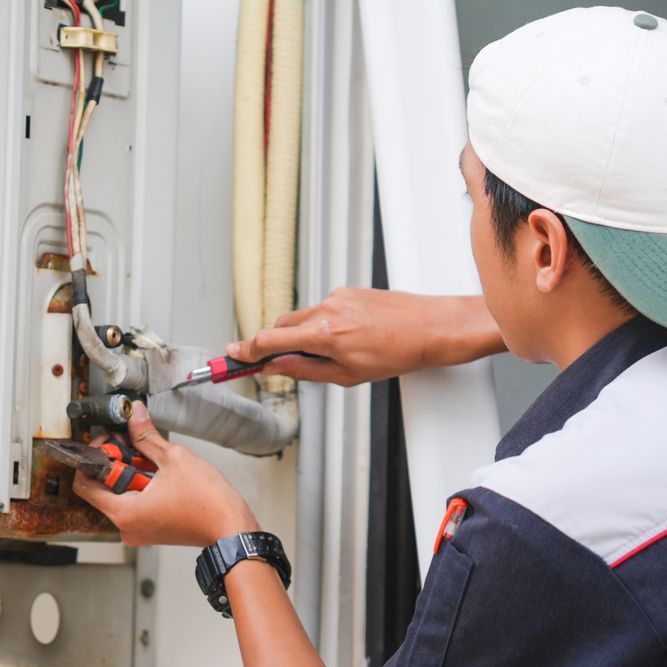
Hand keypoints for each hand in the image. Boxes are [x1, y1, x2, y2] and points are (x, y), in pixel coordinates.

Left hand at [73, 405, 258, 547]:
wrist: (232, 529)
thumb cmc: (208, 503)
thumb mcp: (174, 458)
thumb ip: (146, 437)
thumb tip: (134, 416)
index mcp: (124, 513)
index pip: (84, 485)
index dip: (94, 459)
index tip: (109, 443)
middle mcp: (126, 527)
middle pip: (103, 489)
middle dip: (116, 463)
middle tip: (133, 445)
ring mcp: (139, 531)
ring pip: (120, 496)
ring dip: (131, 474)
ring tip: (152, 459)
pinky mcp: (151, 530)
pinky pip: (135, 505)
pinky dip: (141, 488)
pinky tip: (159, 475)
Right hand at [227, 289, 502, 385]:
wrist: (431, 329)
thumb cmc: (398, 354)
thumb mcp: (347, 375)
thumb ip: (305, 370)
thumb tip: (276, 368)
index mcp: (324, 334)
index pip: (270, 340)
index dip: (247, 350)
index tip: (234, 356)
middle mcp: (327, 310)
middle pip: (282, 327)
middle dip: (274, 345)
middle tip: (271, 362)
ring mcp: (337, 297)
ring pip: (302, 318)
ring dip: (302, 336)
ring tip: (330, 354)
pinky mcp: (348, 291)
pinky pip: (323, 309)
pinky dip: (323, 325)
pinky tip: (347, 338)